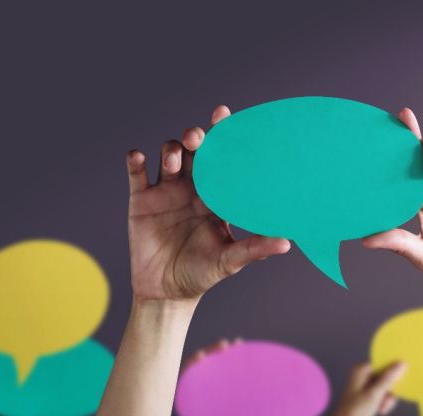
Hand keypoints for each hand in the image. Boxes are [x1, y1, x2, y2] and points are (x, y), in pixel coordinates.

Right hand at [126, 105, 289, 303]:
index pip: (223, 159)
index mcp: (217, 195)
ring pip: (167, 156)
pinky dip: (135, 161)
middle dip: (195, 137)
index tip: (224, 116)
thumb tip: (287, 244)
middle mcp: (192, 187)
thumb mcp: (230, 261)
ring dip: (170, 150)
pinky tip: (138, 157)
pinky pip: (136, 174)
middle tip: (197, 139)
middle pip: (193, 150)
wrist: (168, 293)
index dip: (223, 135)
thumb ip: (255, 248)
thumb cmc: (203, 274)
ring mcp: (166, 191)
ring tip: (174, 161)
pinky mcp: (141, 200)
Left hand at [183, 338, 242, 415]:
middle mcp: (198, 384)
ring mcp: (208, 379)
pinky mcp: (219, 378)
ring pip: (213, 360)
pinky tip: (243, 348)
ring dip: (223, 350)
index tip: (201, 355)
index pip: (186, 375)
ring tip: (238, 342)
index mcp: (190, 397)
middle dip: (211, 351)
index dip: (192, 363)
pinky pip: (224, 365)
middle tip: (224, 345)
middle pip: (201, 363)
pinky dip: (233, 356)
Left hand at [327, 362, 406, 415]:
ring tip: (381, 408)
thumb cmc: (357, 409)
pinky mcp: (369, 395)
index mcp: (361, 369)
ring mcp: (366, 385)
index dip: (393, 370)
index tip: (400, 380)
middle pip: (386, 376)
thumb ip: (389, 378)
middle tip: (386, 400)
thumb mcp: (375, 393)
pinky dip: (383, 403)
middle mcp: (363, 375)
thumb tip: (402, 363)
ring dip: (386, 399)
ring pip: (386, 387)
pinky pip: (383, 395)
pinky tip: (379, 411)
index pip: (383, 363)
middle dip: (389, 391)